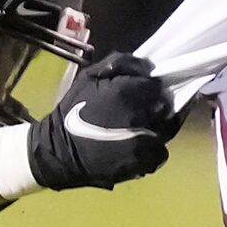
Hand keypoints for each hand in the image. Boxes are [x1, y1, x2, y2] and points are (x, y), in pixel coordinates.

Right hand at [26, 54, 178, 189]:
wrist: (59, 152)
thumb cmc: (72, 112)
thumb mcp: (89, 77)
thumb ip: (120, 64)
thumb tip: (148, 66)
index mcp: (127, 92)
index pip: (156, 85)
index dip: (151, 88)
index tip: (143, 92)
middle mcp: (141, 115)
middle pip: (165, 107)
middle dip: (157, 106)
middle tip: (143, 110)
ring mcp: (144, 141)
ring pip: (167, 129)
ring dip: (158, 127)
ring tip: (142, 128)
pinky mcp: (142, 163)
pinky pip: (161, 153)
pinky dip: (155, 149)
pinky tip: (140, 146)